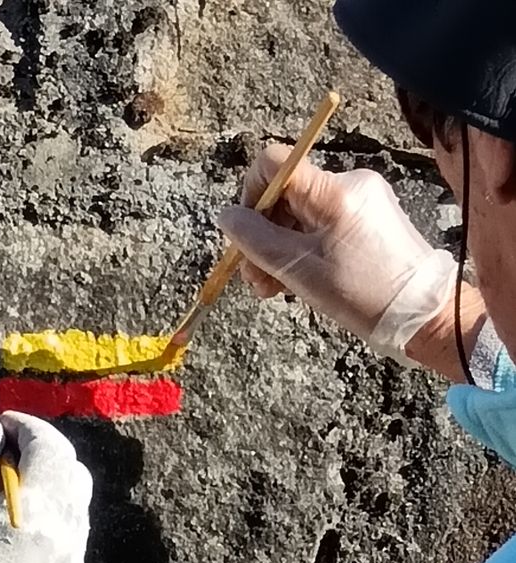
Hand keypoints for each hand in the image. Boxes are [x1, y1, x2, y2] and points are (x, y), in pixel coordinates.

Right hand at [0, 413, 91, 562]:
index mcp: (39, 507)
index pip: (48, 447)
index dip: (25, 428)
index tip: (1, 425)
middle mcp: (66, 533)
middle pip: (72, 473)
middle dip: (44, 454)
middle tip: (7, 453)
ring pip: (74, 508)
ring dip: (49, 488)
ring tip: (8, 492)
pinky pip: (68, 540)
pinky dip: (50, 520)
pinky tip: (17, 528)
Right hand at [218, 146, 457, 364]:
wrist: (420, 314)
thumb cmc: (362, 295)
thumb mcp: (298, 270)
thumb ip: (256, 240)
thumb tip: (226, 216)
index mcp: (332, 192)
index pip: (274, 164)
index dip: (250, 195)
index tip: (247, 234)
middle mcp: (349, 184)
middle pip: (286, 195)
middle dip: (263, 235)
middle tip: (255, 278)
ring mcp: (362, 199)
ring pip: (301, 215)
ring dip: (280, 248)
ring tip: (273, 288)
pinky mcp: (370, 217)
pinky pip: (322, 225)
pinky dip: (304, 249)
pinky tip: (299, 280)